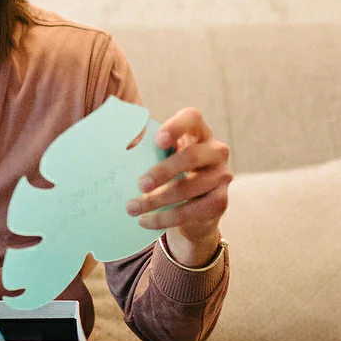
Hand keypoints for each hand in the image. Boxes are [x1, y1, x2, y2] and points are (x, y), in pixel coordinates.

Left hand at [125, 107, 232, 265]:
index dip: (176, 127)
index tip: (157, 141)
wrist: (196, 209)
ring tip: (132, 208)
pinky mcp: (221, 202)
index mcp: (198, 132)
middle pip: (191, 156)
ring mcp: (222, 176)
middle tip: (140, 184)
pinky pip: (191, 211)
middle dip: (162, 171)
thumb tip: (118, 150)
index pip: (192, 118)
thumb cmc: (171, 174)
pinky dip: (165, 218)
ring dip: (157, 200)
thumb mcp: (162, 158)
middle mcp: (215, 151)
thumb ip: (147, 151)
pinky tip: (146, 221)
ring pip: (189, 187)